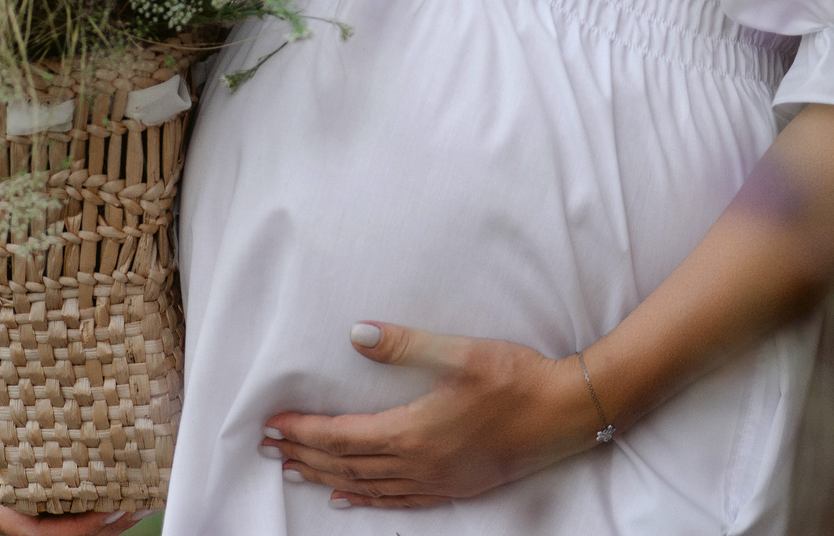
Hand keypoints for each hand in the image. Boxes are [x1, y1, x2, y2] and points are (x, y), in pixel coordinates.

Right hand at [0, 369, 147, 533]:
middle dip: (99, 527)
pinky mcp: (48, 499)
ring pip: (73, 530)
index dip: (73, 530)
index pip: (33, 532)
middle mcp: (10, 514)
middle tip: (135, 506)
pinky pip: (78, 515)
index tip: (108, 512)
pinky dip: (106, 509)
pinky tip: (135, 497)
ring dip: (109, 522)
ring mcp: (30, 510)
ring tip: (143, 504)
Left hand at [259, 322, 603, 509]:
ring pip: (367, 485)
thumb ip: (408, 345)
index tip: (273, 425)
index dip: (304, 432)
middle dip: (304, 455)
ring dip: (327, 477)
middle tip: (268, 448)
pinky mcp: (454, 487)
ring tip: (295, 470)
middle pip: (347, 465)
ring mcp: (436, 480)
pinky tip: (349, 498)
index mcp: (414, 432)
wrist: (565, 413)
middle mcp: (418, 464)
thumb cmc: (516, 378)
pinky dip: (367, 498)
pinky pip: (397, 500)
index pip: (342, 436)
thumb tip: (358, 334)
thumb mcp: (461, 353)